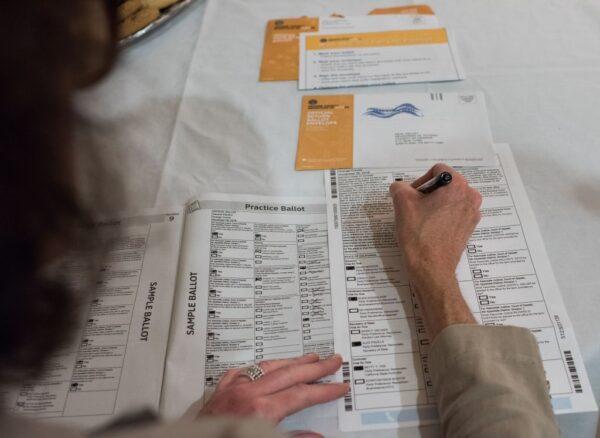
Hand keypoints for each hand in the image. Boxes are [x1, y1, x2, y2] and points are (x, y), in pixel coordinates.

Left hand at [197, 353, 347, 427]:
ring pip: (268, 366)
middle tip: (333, 360)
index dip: (324, 391)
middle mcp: (248, 393)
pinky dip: (261, 366)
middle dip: (314, 367)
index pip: (302, 395)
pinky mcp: (220, 390)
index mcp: (261, 410)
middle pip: (289, 374)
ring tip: (309, 357)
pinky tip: (269, 364)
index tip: (340, 386)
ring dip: (291, 361)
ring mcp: (233, 388)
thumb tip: (317, 437)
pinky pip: (244, 370)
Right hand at [389, 163, 481, 281]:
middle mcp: (470, 197)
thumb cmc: (418, 234)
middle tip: (414, 208)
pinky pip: (454, 213)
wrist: (431, 269)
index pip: (437, 170)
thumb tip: (401, 188)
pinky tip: (430, 229)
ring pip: (449, 199)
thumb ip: (399, 187)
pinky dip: (442, 216)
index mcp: (458, 186)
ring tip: (421, 219)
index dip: (420, 180)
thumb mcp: (402, 204)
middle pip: (445, 184)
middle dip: (428, 193)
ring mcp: (472, 214)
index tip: (412, 197)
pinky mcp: (469, 228)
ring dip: (435, 204)